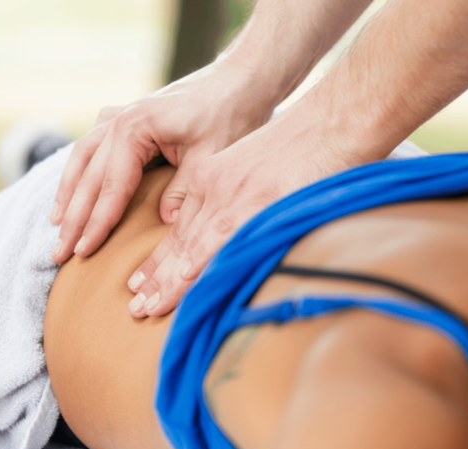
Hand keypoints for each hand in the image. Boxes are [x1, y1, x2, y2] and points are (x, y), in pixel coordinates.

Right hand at [50, 60, 275, 264]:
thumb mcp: (210, 158)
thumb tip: (164, 222)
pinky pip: (93, 146)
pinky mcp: (126, 117)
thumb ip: (184, 191)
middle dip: (73, 218)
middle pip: (88, 176)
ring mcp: (119, 116)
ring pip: (82, 158)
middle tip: (57, 254)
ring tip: (56, 225)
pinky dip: (80, 169)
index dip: (96, 223)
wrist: (239, 79)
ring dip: (68, 193)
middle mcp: (119, 120)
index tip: (83, 252)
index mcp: (135, 129)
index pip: (110, 186)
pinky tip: (74, 187)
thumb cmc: (229, 115)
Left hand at [126, 100, 375, 317]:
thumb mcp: (258, 165)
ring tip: (146, 308)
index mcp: (214, 177)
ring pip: (191, 246)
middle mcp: (216, 188)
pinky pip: (222, 241)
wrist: (333, 122)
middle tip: (134, 307)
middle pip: (178, 241)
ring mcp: (235, 197)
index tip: (141, 283)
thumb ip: (239, 194)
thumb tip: (238, 228)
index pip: (180, 226)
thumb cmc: (309, 145)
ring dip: (168, 281)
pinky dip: (201, 263)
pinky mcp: (257, 204)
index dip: (160, 258)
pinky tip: (184, 283)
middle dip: (155, 277)